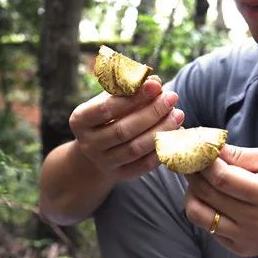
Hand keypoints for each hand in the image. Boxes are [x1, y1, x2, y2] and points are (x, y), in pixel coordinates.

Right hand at [68, 77, 184, 181]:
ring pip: (135, 149)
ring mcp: (103, 162)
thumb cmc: (108, 115)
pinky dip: (161, 149)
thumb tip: (155, 82)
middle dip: (151, 113)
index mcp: (80, 120)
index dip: (133, 97)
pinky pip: (143, 165)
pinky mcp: (120, 174)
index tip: (156, 85)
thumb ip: (130, 89)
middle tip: (172, 98)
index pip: (106, 108)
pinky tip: (175, 134)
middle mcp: (88, 143)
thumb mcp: (111, 99)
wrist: (97, 148)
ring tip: (178, 114)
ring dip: (160, 130)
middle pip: (123, 130)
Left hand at [184, 144, 257, 256]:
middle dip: (193, 174)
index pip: (222, 178)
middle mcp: (255, 221)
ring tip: (199, 181)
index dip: (204, 162)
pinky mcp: (240, 249)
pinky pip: (208, 228)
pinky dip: (204, 210)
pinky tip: (214, 199)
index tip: (198, 150)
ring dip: (192, 194)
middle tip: (191, 161)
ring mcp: (245, 239)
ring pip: (198, 215)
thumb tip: (210, 148)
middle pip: (207, 194)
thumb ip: (240, 155)